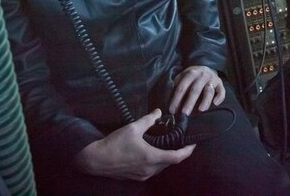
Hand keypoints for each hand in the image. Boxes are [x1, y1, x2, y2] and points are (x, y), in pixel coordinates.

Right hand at [74, 109, 194, 180]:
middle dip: (178, 152)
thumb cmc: (114, 144)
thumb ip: (148, 120)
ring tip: (169, 145)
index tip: (194, 144)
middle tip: (181, 140)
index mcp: (152, 157)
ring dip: (167, 157)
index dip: (188, 151)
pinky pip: (153, 170)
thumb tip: (159, 112)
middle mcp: (150, 169)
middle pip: (170, 162)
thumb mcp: (133, 128)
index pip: (177, 157)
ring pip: (162, 167)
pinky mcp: (137, 177)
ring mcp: (143, 175)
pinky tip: (154, 152)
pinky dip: (158, 161)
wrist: (96, 161)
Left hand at [168, 65, 224, 114]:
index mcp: (191, 73)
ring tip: (201, 110)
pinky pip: (221, 91)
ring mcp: (212, 79)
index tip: (172, 110)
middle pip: (195, 90)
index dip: (176, 99)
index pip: (182, 87)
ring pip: (209, 90)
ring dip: (205, 100)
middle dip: (189, 102)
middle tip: (185, 113)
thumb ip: (177, 85)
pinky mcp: (220, 83)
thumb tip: (169, 99)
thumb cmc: (192, 76)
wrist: (206, 68)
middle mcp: (202, 75)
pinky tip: (215, 103)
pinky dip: (219, 97)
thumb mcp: (183, 76)